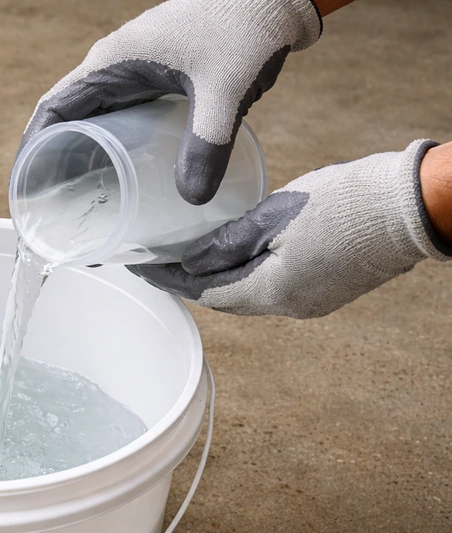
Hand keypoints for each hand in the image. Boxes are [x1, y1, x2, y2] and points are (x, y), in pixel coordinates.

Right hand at [21, 0, 321, 204]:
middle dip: (54, 164)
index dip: (32, 151)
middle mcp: (114, 67)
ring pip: (93, 121)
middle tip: (55, 212)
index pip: (52, 110)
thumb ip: (207, 144)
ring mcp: (136, 73)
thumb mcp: (224, 90)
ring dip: (82, 158)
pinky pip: (120, 119)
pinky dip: (111, 149)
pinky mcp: (158, 81)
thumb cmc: (244, 28)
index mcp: (111, 63)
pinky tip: (122, 181)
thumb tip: (193, 201)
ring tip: (83, 205)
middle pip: (66, 120)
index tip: (25, 191)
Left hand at [128, 141, 451, 317]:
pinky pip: (273, 289)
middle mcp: (289, 308)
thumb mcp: (276, 214)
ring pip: (249, 296)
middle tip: (158, 262)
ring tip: (190, 259)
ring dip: (218, 280)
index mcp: (272, 292)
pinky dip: (247, 276)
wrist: (414, 206)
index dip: (169, 280)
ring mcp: (312, 303)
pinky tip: (237, 258)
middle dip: (189, 282)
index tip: (140, 266)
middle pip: (224, 300)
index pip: (204, 293)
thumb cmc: (347, 202)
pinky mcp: (327, 291)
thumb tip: (191, 263)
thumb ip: (229, 242)